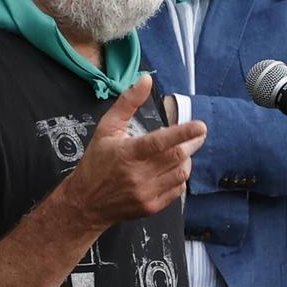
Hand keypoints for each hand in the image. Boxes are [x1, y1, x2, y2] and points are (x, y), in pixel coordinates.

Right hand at [57, 76, 206, 226]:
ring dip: (186, 159)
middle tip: (198, 135)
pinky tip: (172, 169)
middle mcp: (138, 175)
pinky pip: (177, 190)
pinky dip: (180, 177)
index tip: (200, 126)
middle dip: (192, 143)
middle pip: (177, 157)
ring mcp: (146, 193)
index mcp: (128, 153)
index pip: (160, 142)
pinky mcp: (151, 207)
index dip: (183, 133)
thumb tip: (146, 78)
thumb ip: (128, 102)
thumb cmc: (97, 161)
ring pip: (181, 173)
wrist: (86, 202)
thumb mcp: (107, 128)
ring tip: (181, 151)